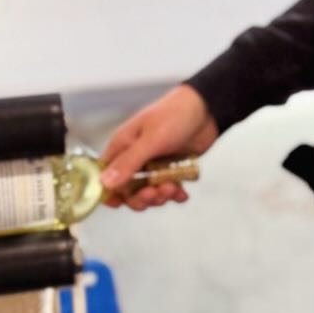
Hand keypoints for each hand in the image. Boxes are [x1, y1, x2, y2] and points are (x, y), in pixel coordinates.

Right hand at [99, 85, 217, 211]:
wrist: (208, 108)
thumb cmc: (175, 115)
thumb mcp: (151, 140)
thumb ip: (129, 163)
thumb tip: (105, 183)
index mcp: (123, 146)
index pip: (106, 175)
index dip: (109, 192)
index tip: (119, 204)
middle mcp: (135, 156)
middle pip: (128, 189)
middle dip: (141, 197)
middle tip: (156, 193)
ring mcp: (153, 163)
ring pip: (148, 191)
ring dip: (160, 195)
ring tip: (174, 188)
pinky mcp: (171, 168)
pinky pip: (168, 188)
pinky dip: (175, 194)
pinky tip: (182, 193)